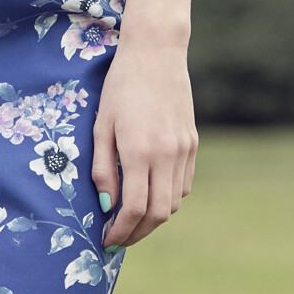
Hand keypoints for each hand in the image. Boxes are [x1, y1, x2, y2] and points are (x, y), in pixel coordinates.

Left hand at [91, 30, 197, 250]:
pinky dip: (167, 198)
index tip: (106, 240)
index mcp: (139, 151)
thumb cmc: (120, 87)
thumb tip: (106, 206)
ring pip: (173, 202)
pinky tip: (150, 194)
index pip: (134, 208)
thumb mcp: (101, 125)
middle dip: (138, 233)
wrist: (156, 54)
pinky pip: (183, 184)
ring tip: (131, 220)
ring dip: (153, 218)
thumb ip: (103, 168)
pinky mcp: (192, 144)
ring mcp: (183, 150)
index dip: (121, 231)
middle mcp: (166, 155)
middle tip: (119, 238)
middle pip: (158, 214)